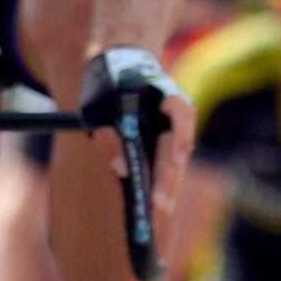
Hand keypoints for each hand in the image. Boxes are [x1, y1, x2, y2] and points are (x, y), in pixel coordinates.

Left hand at [77, 46, 195, 218]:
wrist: (118, 65)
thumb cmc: (105, 86)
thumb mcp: (97, 106)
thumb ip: (108, 136)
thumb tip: (123, 170)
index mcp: (161, 92)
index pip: (181, 111)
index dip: (182, 134)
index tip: (179, 157)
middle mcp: (172, 113)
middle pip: (177, 147)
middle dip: (169, 178)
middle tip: (160, 206)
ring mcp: (170, 129)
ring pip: (174, 161)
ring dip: (169, 187)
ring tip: (161, 215)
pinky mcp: (163, 144)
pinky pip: (168, 166)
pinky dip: (165, 186)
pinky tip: (161, 208)